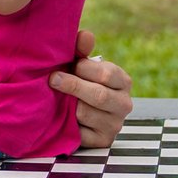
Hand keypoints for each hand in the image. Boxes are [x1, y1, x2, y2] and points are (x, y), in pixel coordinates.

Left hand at [50, 29, 133, 147]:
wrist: (73, 108)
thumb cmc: (78, 79)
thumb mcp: (80, 63)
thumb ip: (81, 48)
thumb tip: (86, 36)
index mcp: (123, 81)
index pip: (107, 74)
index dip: (84, 68)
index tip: (70, 65)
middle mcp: (124, 104)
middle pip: (99, 96)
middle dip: (72, 85)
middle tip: (53, 79)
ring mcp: (114, 125)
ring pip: (86, 114)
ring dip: (67, 105)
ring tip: (57, 97)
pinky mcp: (102, 142)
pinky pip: (81, 134)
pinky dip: (67, 124)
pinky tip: (60, 116)